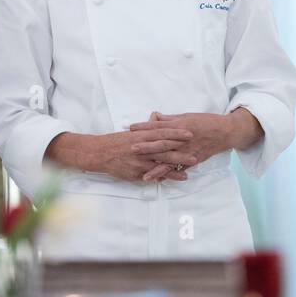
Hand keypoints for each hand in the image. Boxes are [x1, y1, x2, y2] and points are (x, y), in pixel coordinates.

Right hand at [83, 128, 197, 182]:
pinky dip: (166, 175)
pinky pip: (154, 174)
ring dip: (177, 164)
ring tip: (191, 166)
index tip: (190, 132)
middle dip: (181, 150)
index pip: (162, 133)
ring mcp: (140, 160)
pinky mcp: (137, 172)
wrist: (100, 153)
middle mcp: (142, 147)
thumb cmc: (116, 141)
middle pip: (165, 148)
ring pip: (161, 162)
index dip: (177, 133)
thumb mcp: (132, 132)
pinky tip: (177, 177)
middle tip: (196, 151)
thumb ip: (146, 128)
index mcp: (142, 135)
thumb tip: (157, 119)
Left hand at [129, 111, 252, 173]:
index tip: (131, 128)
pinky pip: (180, 168)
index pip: (159, 126)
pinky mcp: (194, 159)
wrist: (225, 131)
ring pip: (170, 159)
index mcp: (179, 125)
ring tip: (144, 171)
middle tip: (131, 148)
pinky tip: (161, 179)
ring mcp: (188, 150)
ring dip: (156, 166)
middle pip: (162, 142)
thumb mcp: (187, 116)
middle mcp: (182, 138)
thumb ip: (170, 119)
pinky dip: (170, 174)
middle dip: (146, 146)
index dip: (144, 127)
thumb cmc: (206, 122)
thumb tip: (155, 117)